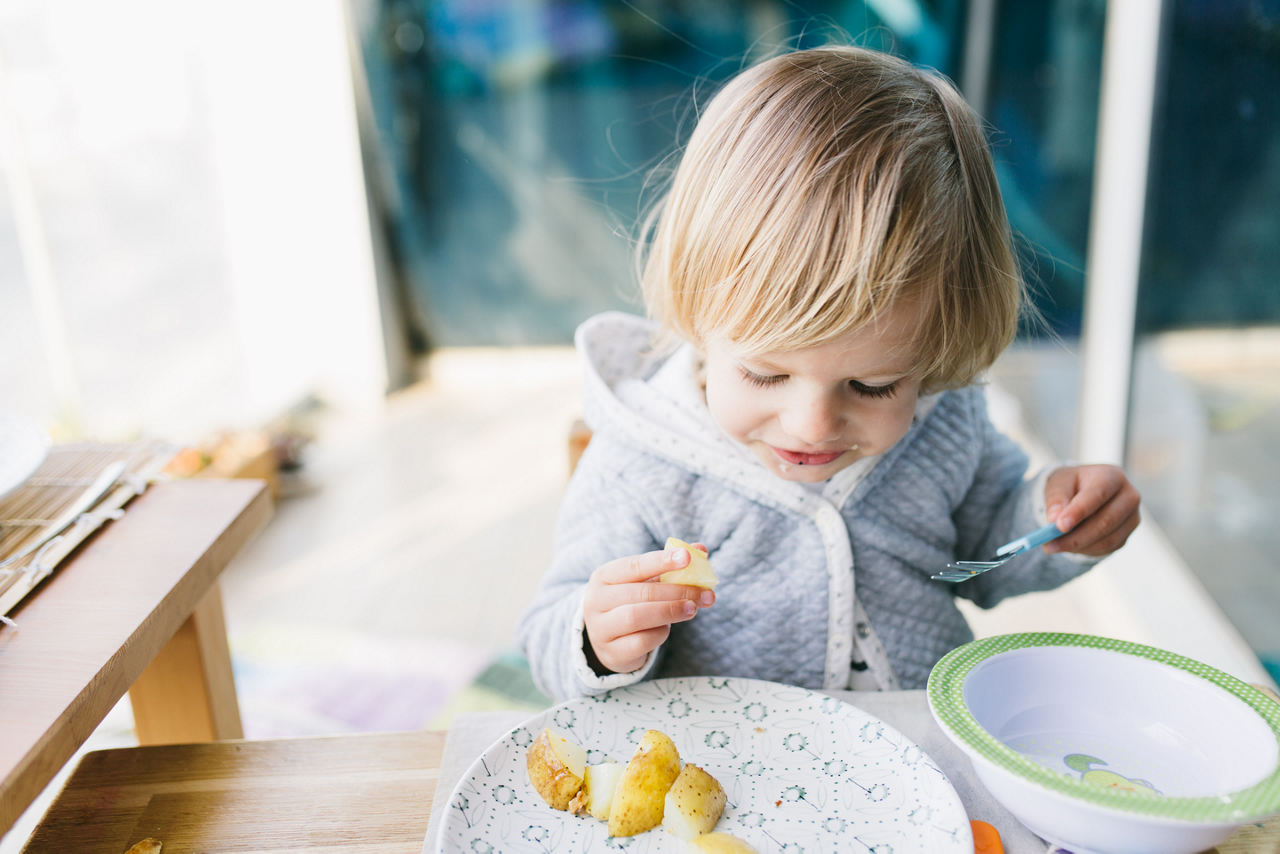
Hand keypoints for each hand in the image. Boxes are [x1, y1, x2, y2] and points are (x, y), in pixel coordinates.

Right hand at [584, 544, 715, 673]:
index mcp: (604, 576)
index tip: (686, 557)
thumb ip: (670, 567)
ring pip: (637, 617)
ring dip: (671, 611)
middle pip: (641, 593)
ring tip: (692, 609)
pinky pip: (641, 641)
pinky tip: (667, 628)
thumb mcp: (646, 582)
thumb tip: (701, 549)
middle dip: (677, 591)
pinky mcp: (612, 652)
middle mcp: (596, 600)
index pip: (634, 565)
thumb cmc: (631, 603)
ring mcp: (601, 628)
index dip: (661, 560)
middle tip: (705, 594)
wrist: (608, 640)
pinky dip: (660, 633)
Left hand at [1042, 465, 1140, 556]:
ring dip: (1078, 546)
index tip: (1060, 526)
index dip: (1079, 511)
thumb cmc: (1071, 485)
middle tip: (1050, 543)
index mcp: (1112, 476)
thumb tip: (1054, 519)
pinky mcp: (1127, 534)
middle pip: (1105, 521)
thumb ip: (1056, 498)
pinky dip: (1085, 550)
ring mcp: (1132, 517)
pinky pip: (1107, 548)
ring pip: (1107, 539)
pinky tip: (1068, 546)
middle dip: (1075, 536)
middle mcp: (1129, 496)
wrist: (1083, 493)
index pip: (1098, 494)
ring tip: (1054, 545)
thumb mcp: (1059, 483)